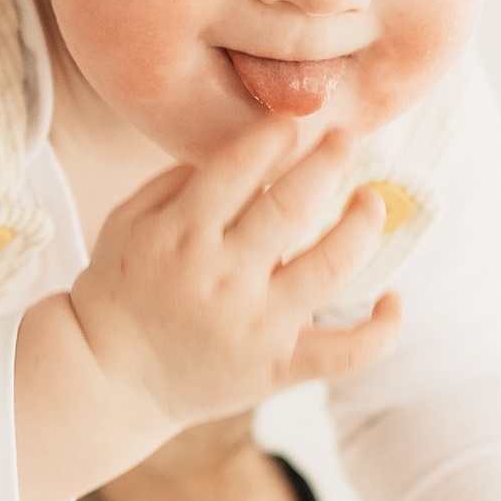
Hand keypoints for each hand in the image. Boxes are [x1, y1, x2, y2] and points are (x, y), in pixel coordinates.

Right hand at [78, 110, 395, 402]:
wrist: (106, 378)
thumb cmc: (119, 289)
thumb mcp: (127, 220)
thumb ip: (179, 180)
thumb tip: (245, 149)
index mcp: (182, 233)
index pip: (242, 166)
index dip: (276, 135)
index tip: (294, 122)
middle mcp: (223, 276)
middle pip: (295, 204)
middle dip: (332, 160)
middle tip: (349, 140)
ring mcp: (256, 326)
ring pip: (332, 265)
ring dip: (363, 224)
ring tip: (371, 202)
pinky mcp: (277, 370)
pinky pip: (346, 354)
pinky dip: (381, 330)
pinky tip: (393, 302)